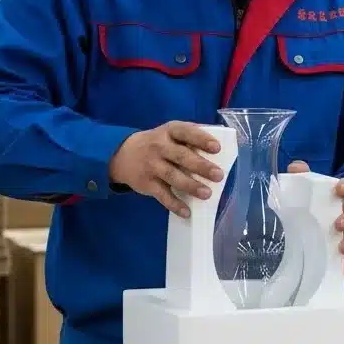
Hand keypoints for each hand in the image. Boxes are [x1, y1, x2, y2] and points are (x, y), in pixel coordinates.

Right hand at [109, 121, 224, 217]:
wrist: (122, 154)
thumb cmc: (159, 143)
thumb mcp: (170, 133)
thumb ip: (191, 137)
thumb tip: (221, 146)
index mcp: (170, 131)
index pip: (186, 132)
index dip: (201, 139)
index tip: (217, 148)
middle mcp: (160, 147)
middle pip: (182, 156)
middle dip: (201, 166)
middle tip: (219, 175)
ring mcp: (152, 165)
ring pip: (173, 176)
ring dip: (191, 186)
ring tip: (207, 194)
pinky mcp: (147, 183)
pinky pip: (162, 195)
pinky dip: (174, 204)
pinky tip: (186, 212)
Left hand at [286, 161, 343, 276]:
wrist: (298, 229)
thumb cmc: (304, 206)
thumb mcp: (298, 191)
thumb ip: (298, 177)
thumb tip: (296, 167)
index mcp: (334, 198)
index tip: (340, 190)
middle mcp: (342, 215)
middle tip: (338, 224)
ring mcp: (342, 234)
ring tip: (342, 250)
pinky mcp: (337, 252)